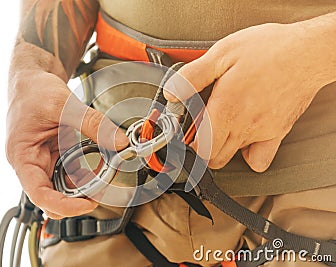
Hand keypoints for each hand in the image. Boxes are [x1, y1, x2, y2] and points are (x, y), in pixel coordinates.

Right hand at [6, 70, 128, 218]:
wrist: (30, 78)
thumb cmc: (33, 90)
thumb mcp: (63, 104)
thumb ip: (93, 124)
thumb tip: (119, 142)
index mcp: (22, 155)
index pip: (38, 194)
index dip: (64, 205)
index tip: (88, 204)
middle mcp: (30, 162)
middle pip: (51, 196)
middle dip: (76, 199)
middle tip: (101, 193)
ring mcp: (41, 160)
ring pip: (62, 186)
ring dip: (82, 187)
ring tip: (104, 178)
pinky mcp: (53, 154)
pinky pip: (69, 172)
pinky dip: (84, 173)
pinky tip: (98, 167)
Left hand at [164, 20, 332, 171]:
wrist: (308, 52)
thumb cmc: (269, 50)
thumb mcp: (222, 53)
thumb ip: (192, 76)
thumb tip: (172, 93)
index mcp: (226, 109)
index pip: (200, 147)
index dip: (188, 144)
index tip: (185, 133)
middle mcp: (244, 127)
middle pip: (214, 158)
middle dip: (202, 149)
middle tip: (200, 130)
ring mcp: (262, 133)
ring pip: (233, 157)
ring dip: (222, 148)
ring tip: (220, 127)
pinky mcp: (278, 132)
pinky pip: (260, 159)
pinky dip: (249, 154)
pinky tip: (244, 136)